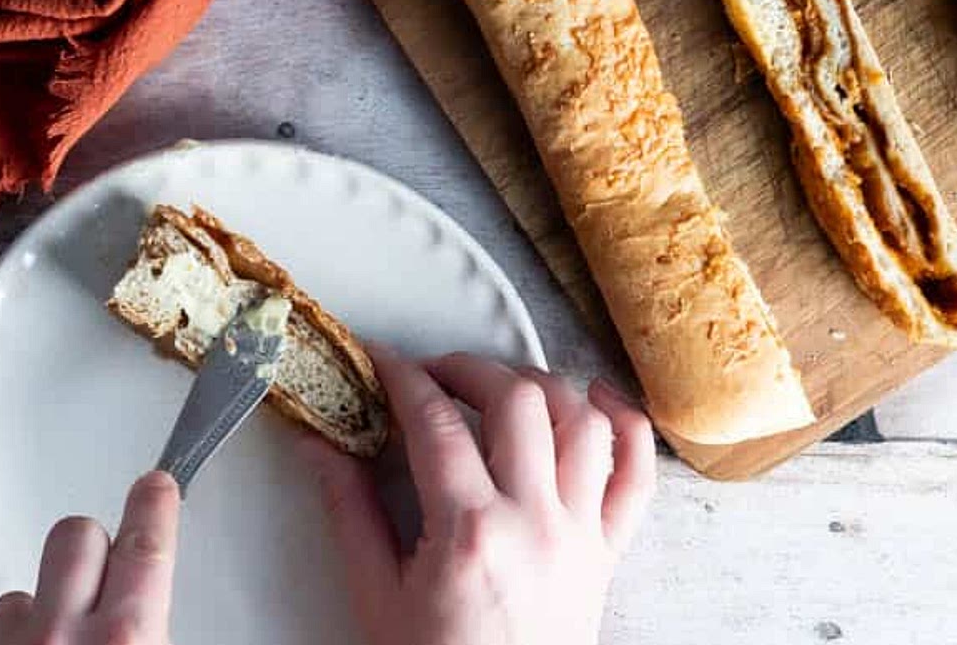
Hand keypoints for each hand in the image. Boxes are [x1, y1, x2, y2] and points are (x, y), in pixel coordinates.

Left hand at [0, 471, 179, 644]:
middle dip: (93, 542)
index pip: (144, 544)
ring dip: (44, 599)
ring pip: (23, 589)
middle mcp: (61, 637)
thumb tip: (160, 611)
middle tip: (109, 562)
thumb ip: (156, 629)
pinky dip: (9, 634)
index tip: (156, 485)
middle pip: (75, 537)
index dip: (152, 505)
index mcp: (126, 638)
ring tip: (63, 629)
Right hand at [299, 348, 655, 644]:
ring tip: (503, 387)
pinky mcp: (609, 550)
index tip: (383, 361)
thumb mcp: (376, 595)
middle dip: (470, 368)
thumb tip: (318, 442)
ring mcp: (580, 533)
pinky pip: (638, 474)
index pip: (436, 422)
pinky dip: (626, 423)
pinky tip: (594, 397)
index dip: (404, 376)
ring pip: (581, 421)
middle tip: (435, 375)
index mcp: (470, 533)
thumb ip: (348, 510)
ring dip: (542, 385)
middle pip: (517, 401)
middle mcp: (535, 521)